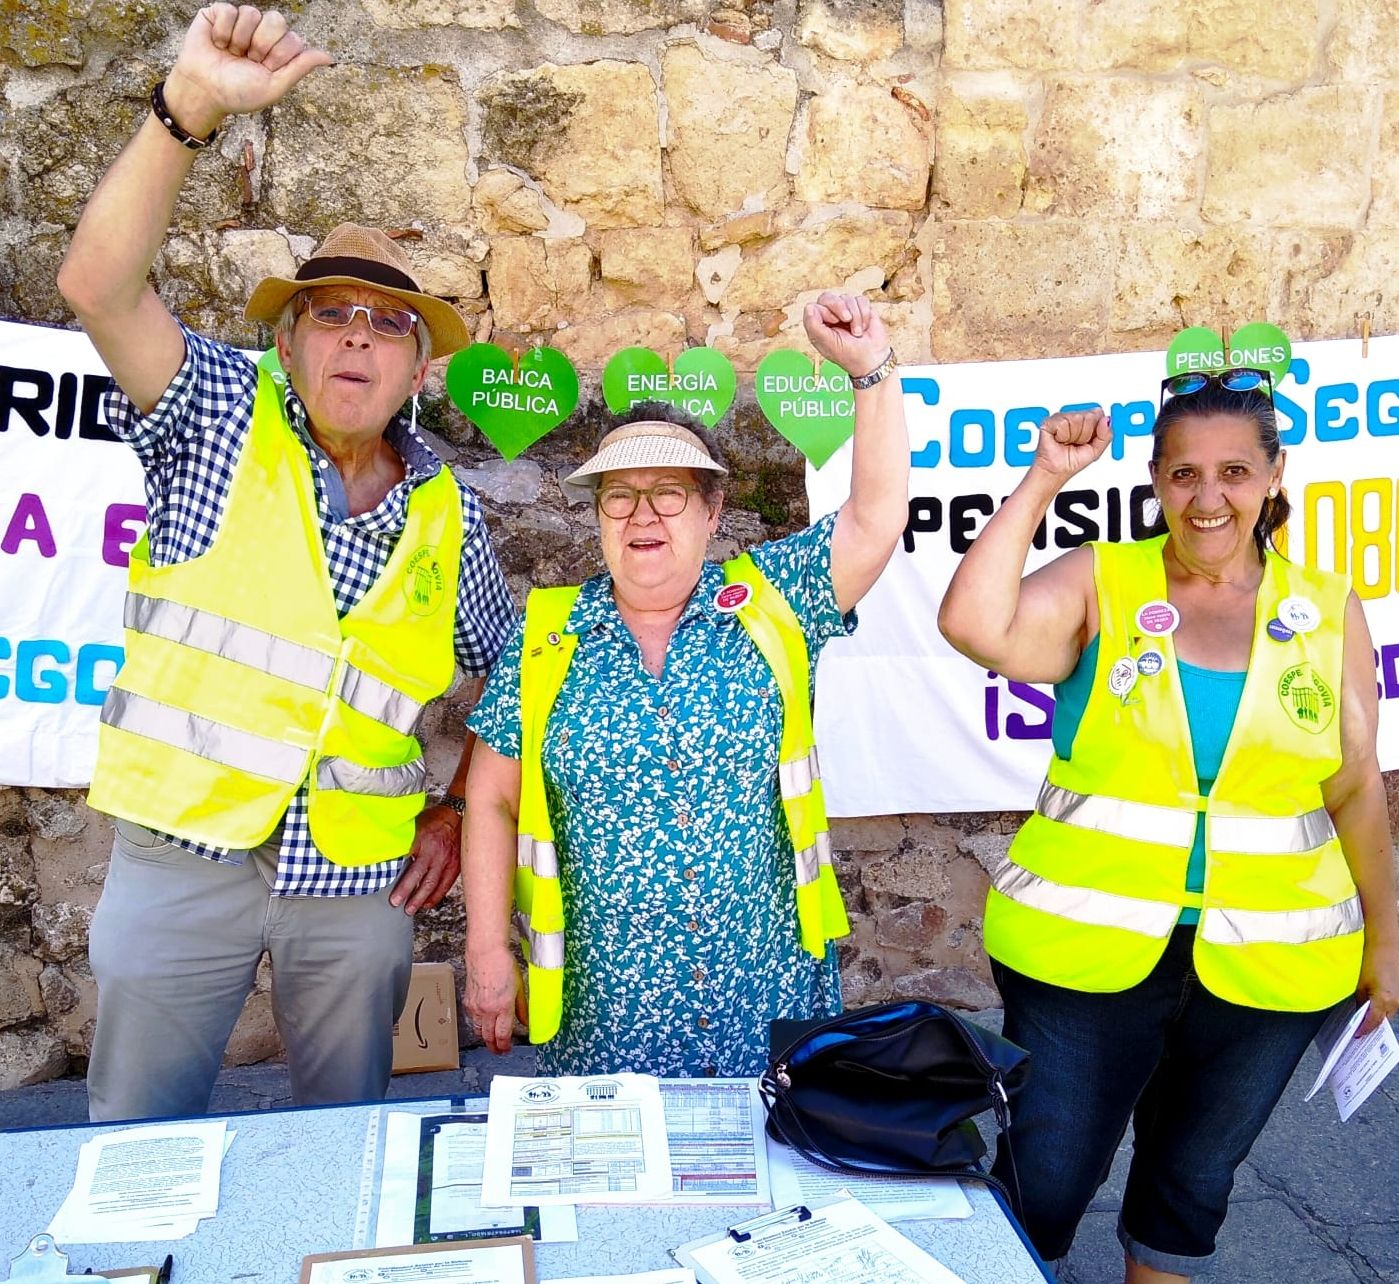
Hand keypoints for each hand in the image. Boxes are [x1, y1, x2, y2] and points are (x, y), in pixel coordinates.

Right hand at [163, 4, 332, 134]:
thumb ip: (301, 67)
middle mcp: (262, 32)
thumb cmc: (240, 93)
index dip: (278, 56)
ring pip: (251, 13)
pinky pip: (229, 10)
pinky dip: (222, 32)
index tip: (265, 70)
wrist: (205, 91)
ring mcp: (241, 21)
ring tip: (231, 53)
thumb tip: (329, 57)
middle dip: (262, 44)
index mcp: (279, 48)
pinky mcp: (219, 13)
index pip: (293, 38)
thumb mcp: (275, 85)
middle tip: (249, 60)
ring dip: (240, 40)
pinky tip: (217, 43)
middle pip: (276, 20)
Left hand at [390, 804, 461, 913]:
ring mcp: (445, 860)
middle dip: (406, 890)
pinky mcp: (454, 866)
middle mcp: (433, 851)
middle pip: (417, 874)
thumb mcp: (416, 823)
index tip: (382, 879)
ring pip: (431, 883)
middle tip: (395, 902)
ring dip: (420, 898)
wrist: (457, 816)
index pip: (404, 857)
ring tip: (410, 909)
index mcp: (421, 839)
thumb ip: (403, 837)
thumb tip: (384, 846)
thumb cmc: (435, 819)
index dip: (393, 870)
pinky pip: (445, 884)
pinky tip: (427, 903)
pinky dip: (436, 896)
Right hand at [465, 945, 526, 1053]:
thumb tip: (526, 1021)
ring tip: (491, 1041)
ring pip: (478, 1031)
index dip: (505, 1046)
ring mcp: (475, 1007)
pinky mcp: (467, 1002)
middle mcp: (487, 1009)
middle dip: (494, 1047)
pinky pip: (472, 1020)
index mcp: (502, 1006)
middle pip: (488, 1037)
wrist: (485, 952)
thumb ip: (522, 1007)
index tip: (507, 1049)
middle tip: (500, 1050)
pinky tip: (483, 1024)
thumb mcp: (519, 986)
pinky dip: (478, 1025)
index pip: (503, 1035)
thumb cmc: (503, 964)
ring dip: (485, 1039)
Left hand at [803, 291, 889, 380]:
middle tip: (847, 319)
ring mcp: (845, 311)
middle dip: (839, 306)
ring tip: (857, 332)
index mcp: (818, 326)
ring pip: (846, 298)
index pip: (814, 307)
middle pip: (827, 297)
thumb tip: (809, 307)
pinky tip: (864, 326)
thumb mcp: (829, 344)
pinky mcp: (860, 308)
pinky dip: (864, 314)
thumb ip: (814, 326)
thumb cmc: (849, 355)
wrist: (873, 359)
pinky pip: (861, 300)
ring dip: (855, 316)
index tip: (834, 323)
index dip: (824, 312)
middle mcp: (830, 316)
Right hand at [1032, 409, 1111, 482]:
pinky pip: (1063, 423)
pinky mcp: (1049, 421)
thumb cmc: (1071, 461)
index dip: (1096, 429)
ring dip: (1073, 436)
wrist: (1055, 471)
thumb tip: (1107, 420)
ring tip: (1067, 442)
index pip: (1099, 414)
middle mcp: (1074, 417)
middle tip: (1077, 443)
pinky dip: (1063, 435)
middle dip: (1085, 434)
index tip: (1089, 440)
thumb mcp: (1096, 450)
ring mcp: (1061, 417)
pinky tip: (1059, 440)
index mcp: (1086, 420)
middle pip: (1089, 416)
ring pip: (1077, 419)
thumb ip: (1106, 435)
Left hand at [1355, 936, 1398, 1035]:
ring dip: (1377, 1018)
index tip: (1356, 1036)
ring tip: (1364, 1022)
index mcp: (1383, 1001)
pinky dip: (1383, 1009)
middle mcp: (1395, 1003)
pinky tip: (1374, 1009)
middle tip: (1359, 1033)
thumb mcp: (1361, 984)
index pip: (1373, 1023)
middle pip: (1382, 1021)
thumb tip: (1358, 1015)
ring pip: (1388, 1015)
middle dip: (1371, 1027)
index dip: (1364, 1030)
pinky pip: (1392, 1007)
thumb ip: (1361, 1002)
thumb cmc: (1373, 962)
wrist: (1388, 946)